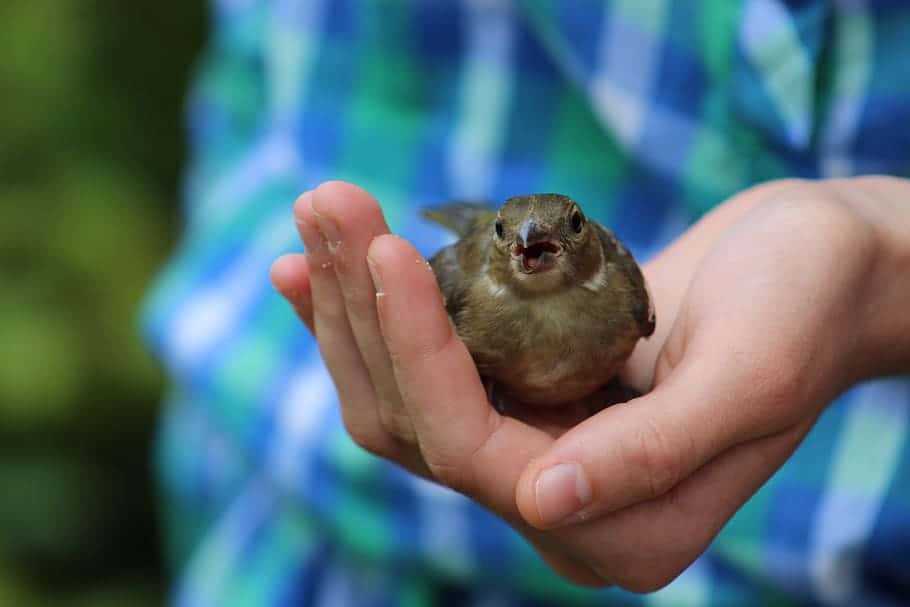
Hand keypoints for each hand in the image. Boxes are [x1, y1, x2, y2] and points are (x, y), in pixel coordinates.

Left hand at [271, 178, 909, 589]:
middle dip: (363, 313)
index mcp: (626, 529)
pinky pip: (424, 367)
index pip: (480, 454)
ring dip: (351, 303)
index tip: (389, 250)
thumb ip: (653, 452)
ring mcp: (536, 453)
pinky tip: (318, 264)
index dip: (422, 353)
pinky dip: (371, 312)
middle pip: (420, 424)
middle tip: (331, 203)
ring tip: (323, 212)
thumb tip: (544, 500)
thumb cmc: (807, 308)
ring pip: (405, 396)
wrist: (820, 270)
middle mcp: (564, 504)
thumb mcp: (750, 374)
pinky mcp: (521, 400)